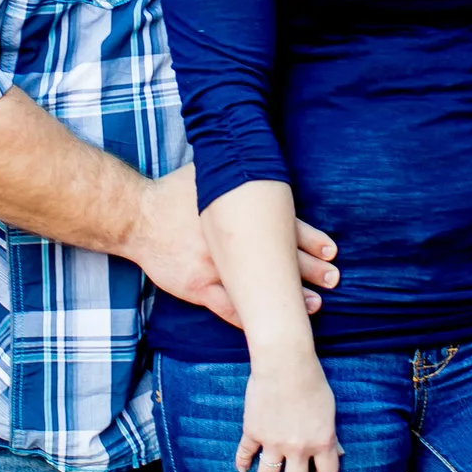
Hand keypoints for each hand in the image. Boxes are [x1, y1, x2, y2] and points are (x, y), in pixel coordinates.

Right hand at [126, 166, 338, 325]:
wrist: (137, 217)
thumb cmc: (174, 193)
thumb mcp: (208, 171)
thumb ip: (236, 168)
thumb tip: (258, 147)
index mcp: (239, 213)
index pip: (283, 227)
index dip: (310, 240)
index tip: (332, 252)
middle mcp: (231, 240)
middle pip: (278, 257)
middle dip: (309, 270)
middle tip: (334, 278)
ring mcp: (215, 266)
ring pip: (258, 286)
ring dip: (288, 297)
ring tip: (315, 304)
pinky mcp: (198, 286)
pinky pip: (229, 308)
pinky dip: (251, 316)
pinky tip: (271, 323)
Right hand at [238, 352, 341, 471]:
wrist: (284, 365)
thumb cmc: (312, 382)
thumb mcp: (329, 410)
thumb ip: (330, 433)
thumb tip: (337, 452)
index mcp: (321, 442)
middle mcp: (298, 448)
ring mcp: (273, 442)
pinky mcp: (254, 432)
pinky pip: (246, 453)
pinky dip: (242, 462)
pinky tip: (241, 470)